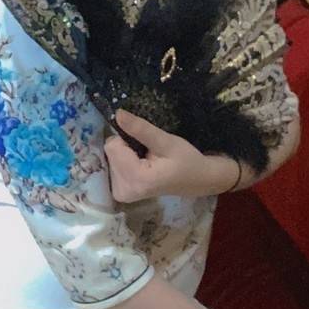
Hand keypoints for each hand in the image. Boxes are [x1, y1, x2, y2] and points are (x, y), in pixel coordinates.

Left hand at [103, 109, 238, 201]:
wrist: (197, 180)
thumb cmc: (186, 160)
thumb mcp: (166, 141)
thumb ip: (141, 129)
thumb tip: (118, 114)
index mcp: (136, 179)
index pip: (113, 147)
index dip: (129, 138)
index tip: (146, 144)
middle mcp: (124, 190)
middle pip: (110, 153)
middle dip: (127, 147)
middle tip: (148, 152)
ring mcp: (122, 194)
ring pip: (111, 158)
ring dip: (127, 155)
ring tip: (147, 160)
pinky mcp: (121, 194)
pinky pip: (113, 167)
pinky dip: (125, 163)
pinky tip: (140, 166)